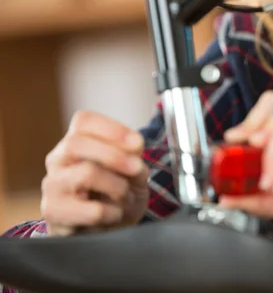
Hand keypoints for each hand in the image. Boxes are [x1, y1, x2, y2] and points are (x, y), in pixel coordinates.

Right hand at [41, 111, 148, 236]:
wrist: (106, 233)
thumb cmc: (117, 196)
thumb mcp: (133, 172)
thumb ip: (133, 156)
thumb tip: (135, 144)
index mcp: (76, 144)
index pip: (83, 121)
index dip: (112, 128)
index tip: (138, 143)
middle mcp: (58, 161)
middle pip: (76, 143)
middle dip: (114, 155)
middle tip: (138, 169)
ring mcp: (52, 187)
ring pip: (85, 173)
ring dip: (118, 187)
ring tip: (126, 198)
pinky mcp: (54, 215)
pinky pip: (91, 210)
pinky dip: (113, 212)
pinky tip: (114, 215)